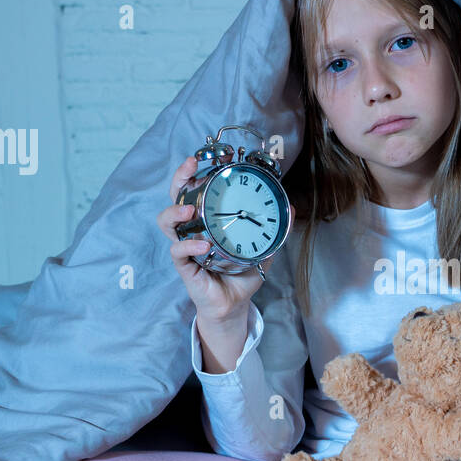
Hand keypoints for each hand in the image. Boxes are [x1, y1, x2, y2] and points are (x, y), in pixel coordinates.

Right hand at [157, 154, 293, 321]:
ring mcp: (186, 245)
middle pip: (176, 197)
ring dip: (175, 212)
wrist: (235, 303)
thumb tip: (292, 209)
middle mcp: (193, 228)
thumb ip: (277, 230)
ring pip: (168, 222)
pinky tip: (203, 246)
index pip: (196, 189)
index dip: (198, 171)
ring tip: (189, 209)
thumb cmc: (241, 273)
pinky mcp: (184, 266)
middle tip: (190, 167)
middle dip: (180, 179)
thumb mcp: (263, 248)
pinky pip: (179, 252)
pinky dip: (189, 246)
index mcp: (207, 219)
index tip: (210, 157)